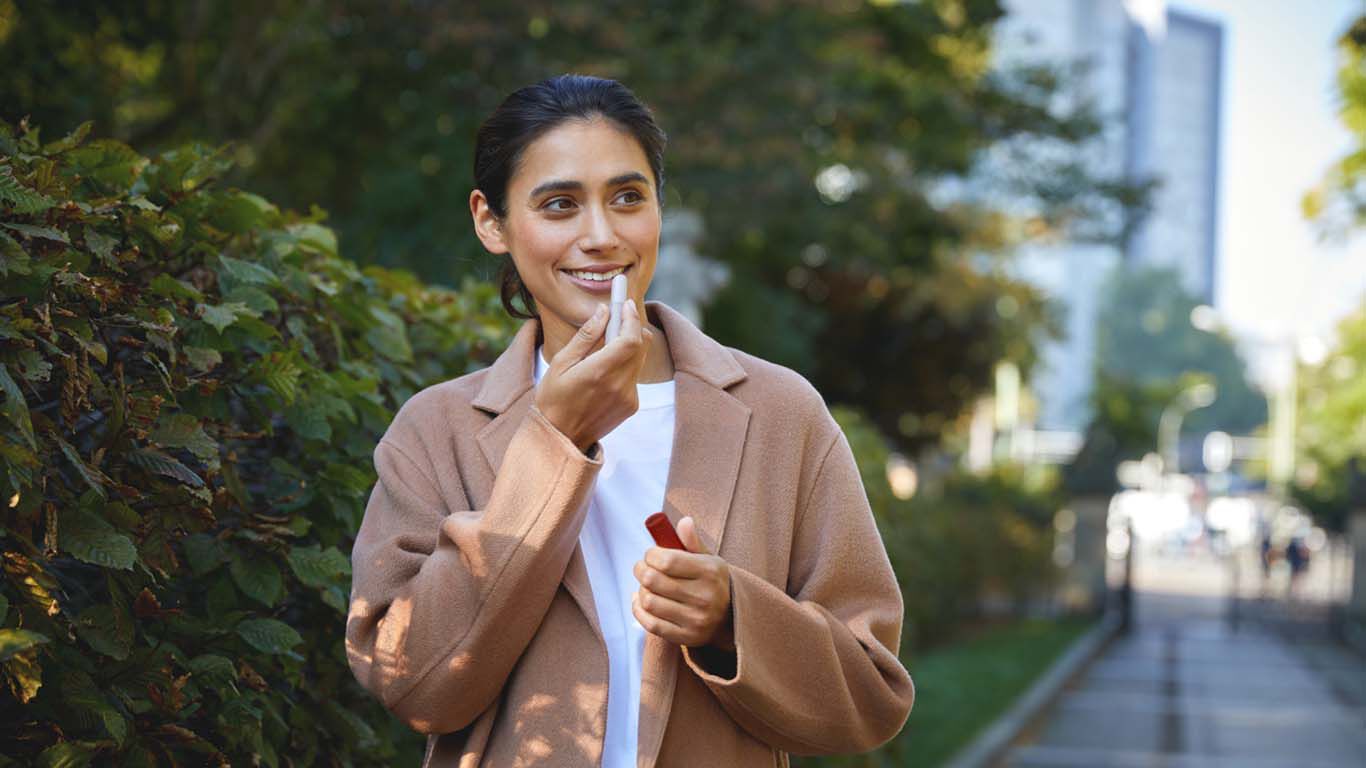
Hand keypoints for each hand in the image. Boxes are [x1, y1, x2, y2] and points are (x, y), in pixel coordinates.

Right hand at [535, 301, 650, 451]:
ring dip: (628, 345)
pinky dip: (625, 365)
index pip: (630, 338)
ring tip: (606, 344)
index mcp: (600, 372)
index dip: (631, 317)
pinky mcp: (632, 406)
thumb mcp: (561, 363)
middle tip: (618, 315)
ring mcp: (629, 398)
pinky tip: (605, 370)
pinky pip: (635, 376)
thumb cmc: (553, 398)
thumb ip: (586, 336)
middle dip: (632, 326)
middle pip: (641, 345)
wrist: (559, 439)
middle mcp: (619, 385)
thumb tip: (603, 311)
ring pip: (639, 360)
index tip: (625, 302)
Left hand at [632, 516, 733, 650]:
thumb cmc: (713, 583)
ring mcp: (696, 620)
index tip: (651, 554)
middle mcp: (704, 597)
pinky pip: (651, 624)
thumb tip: (684, 521)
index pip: (667, 560)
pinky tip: (640, 601)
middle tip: (641, 567)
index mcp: (710, 572)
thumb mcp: (709, 560)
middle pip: (653, 580)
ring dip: (640, 590)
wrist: (732, 618)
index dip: (651, 555)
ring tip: (645, 585)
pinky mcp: (687, 637)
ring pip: (649, 602)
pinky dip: (639, 610)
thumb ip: (693, 542)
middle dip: (640, 569)